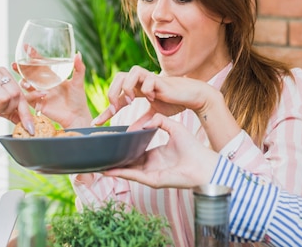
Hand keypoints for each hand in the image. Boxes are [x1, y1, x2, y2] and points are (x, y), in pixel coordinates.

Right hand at [13, 52, 91, 128]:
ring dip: (23, 83)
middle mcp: (43, 83)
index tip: (26, 47)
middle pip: (28, 73)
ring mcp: (39, 93)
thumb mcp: (79, 82)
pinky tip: (41, 94)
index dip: (32, 55)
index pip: (39, 63)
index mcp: (51, 76)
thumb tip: (78, 54)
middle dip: (20, 68)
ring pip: (25, 86)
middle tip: (15, 64)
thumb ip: (79, 68)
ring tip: (25, 82)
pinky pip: (30, 99)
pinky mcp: (38, 104)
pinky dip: (32, 95)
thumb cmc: (78, 99)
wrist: (77, 116)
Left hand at [93, 66, 221, 127]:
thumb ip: (141, 122)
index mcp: (136, 89)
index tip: (96, 124)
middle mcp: (140, 81)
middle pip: (118, 77)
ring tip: (131, 101)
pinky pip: (148, 79)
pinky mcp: (160, 79)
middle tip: (115, 108)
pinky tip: (152, 98)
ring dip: (127, 88)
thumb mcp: (153, 114)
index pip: (116, 97)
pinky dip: (147, 88)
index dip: (105, 111)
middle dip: (112, 92)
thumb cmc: (172, 102)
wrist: (191, 96)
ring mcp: (149, 78)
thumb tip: (129, 135)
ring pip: (130, 72)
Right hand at [103, 114, 218, 187]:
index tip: (112, 142)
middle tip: (99, 156)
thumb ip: (159, 120)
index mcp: (156, 154)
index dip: (124, 148)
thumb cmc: (193, 147)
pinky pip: (133, 176)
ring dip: (113, 169)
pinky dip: (120, 174)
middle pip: (128, 163)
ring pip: (127, 172)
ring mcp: (151, 174)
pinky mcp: (152, 180)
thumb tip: (144, 121)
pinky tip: (108, 171)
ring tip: (97, 166)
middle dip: (114, 161)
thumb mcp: (173, 128)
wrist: (204, 163)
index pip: (135, 152)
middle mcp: (151, 165)